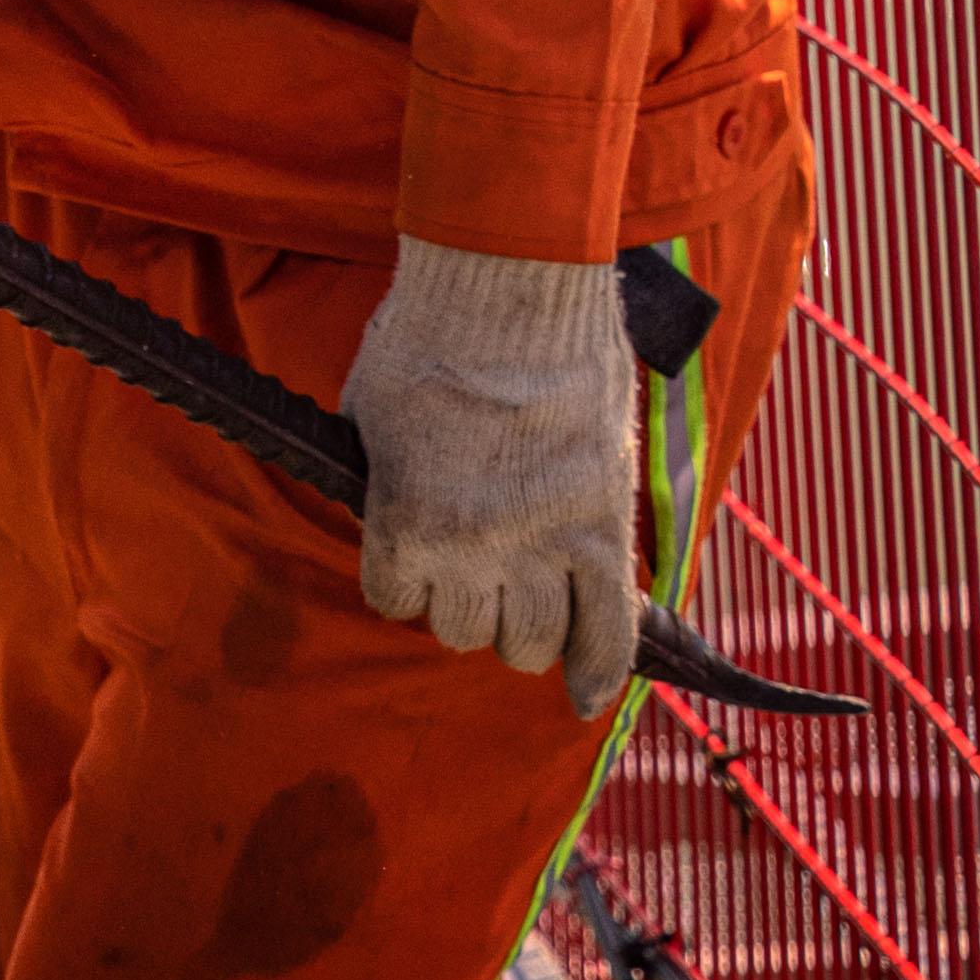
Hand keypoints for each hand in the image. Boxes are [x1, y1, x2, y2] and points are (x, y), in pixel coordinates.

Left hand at [342, 236, 645, 709]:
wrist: (511, 284)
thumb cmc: (424, 336)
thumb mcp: (368, 417)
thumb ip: (384, 485)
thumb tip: (394, 522)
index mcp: (406, 520)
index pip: (395, 601)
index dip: (401, 577)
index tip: (411, 552)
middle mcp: (475, 549)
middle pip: (464, 631)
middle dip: (461, 601)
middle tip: (470, 562)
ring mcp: (547, 543)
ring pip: (533, 644)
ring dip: (523, 627)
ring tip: (523, 595)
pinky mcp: (605, 528)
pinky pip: (611, 629)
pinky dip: (601, 668)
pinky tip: (588, 694)